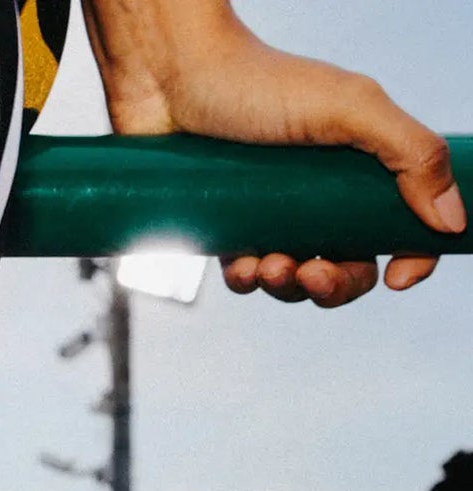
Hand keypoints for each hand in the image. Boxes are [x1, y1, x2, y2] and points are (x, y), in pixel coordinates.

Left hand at [85, 0, 463, 305]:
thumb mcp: (349, 110)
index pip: (401, 222)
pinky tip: (239, 264)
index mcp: (363, 163)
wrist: (169, 79)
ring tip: (269, 265)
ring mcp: (275, 213)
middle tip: (313, 276)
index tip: (399, 276)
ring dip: (288, 287)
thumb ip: (409, 155)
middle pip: (349, 266)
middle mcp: (322, 192)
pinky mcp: (229, 228)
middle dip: (336, 286)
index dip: (410, 255)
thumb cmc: (257, 82)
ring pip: (296, 280)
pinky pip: (247, 276)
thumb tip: (451, 220)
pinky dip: (247, 280)